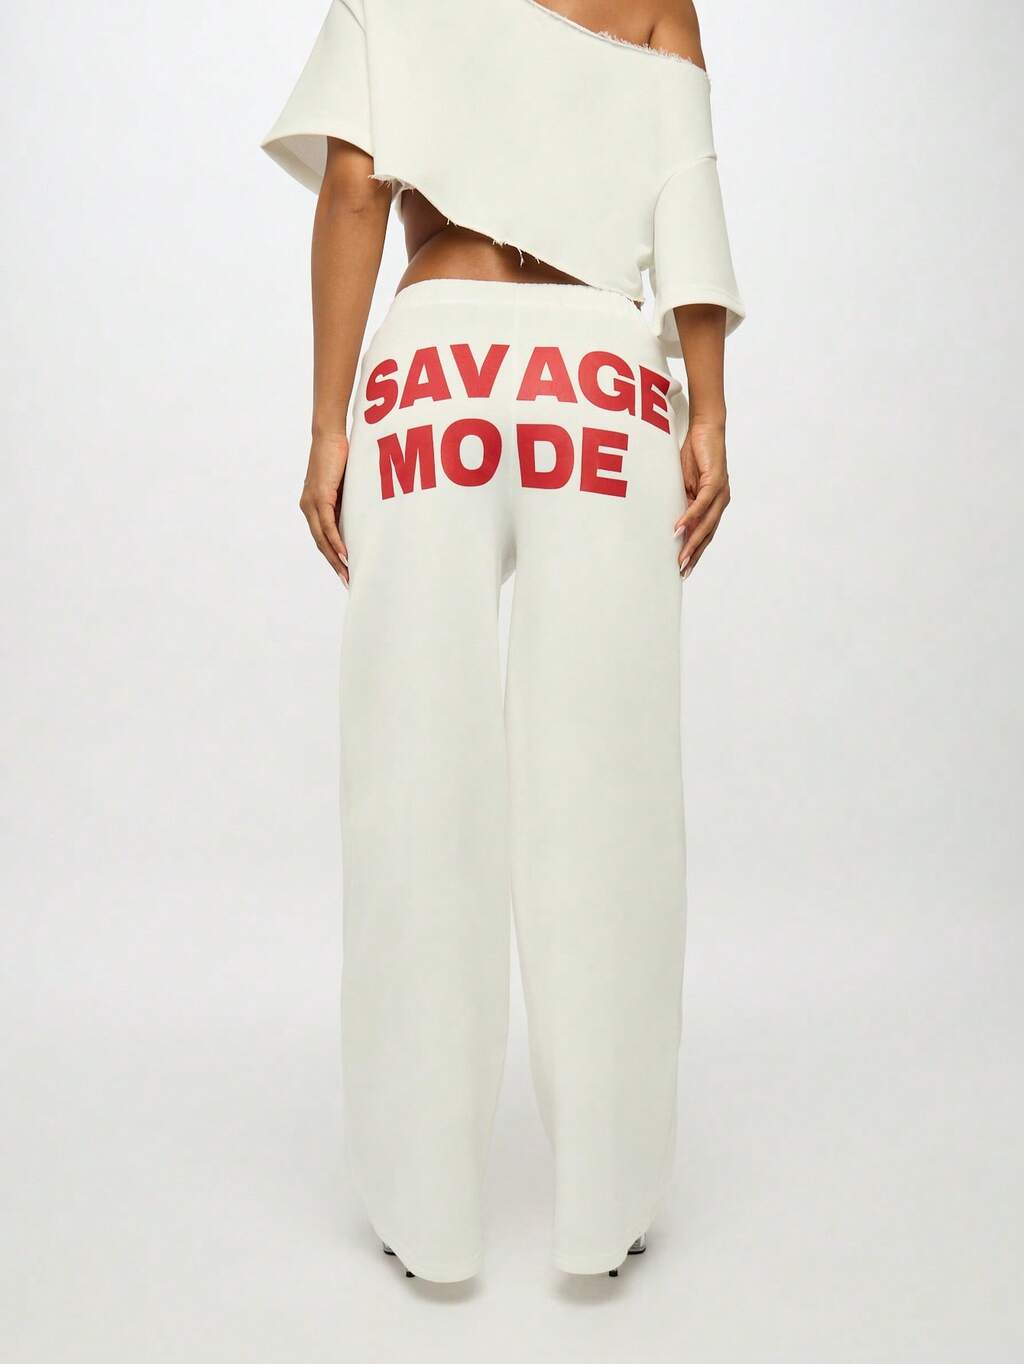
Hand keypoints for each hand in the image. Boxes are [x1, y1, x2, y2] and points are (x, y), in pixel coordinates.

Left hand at [299, 431, 348, 583]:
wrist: (329, 435)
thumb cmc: (339, 456)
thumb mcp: (345, 486)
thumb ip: (347, 503)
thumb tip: (361, 519)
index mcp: (313, 507)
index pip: (322, 538)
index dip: (333, 556)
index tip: (345, 571)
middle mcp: (308, 508)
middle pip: (321, 544)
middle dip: (334, 564)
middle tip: (348, 581)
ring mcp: (311, 503)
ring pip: (322, 538)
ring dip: (335, 558)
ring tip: (347, 573)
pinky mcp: (319, 497)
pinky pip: (327, 525)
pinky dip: (335, 541)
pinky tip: (344, 554)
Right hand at [674, 419, 729, 578]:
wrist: (706, 428)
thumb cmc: (695, 454)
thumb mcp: (684, 483)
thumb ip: (682, 502)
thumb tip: (672, 521)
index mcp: (713, 504)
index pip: (705, 533)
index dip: (695, 551)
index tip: (684, 568)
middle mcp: (720, 501)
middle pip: (707, 534)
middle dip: (694, 554)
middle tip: (682, 572)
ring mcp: (720, 492)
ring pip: (706, 524)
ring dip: (692, 542)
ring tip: (681, 558)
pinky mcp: (715, 481)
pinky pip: (701, 504)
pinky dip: (690, 517)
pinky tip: (679, 529)